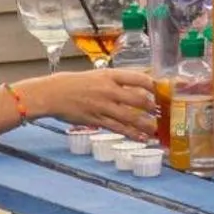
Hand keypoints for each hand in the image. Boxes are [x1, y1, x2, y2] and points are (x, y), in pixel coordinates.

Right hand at [24, 69, 157, 139]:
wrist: (52, 94)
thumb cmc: (74, 83)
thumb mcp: (97, 75)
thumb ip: (116, 81)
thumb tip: (136, 87)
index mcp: (109, 75)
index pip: (138, 78)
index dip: (152, 85)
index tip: (160, 91)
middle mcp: (108, 90)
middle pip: (138, 99)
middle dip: (152, 107)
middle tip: (161, 112)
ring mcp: (103, 106)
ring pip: (130, 117)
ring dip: (146, 124)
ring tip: (156, 129)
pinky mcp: (97, 120)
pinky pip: (118, 128)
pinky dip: (131, 134)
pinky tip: (141, 138)